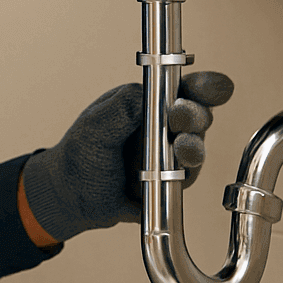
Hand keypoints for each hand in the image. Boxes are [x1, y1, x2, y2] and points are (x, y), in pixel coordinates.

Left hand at [20, 71, 233, 242]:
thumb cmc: (80, 153)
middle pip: (200, 117)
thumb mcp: (95, 124)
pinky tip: (169, 175)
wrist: (70, 196)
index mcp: (152, 103)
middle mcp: (167, 128)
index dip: (206, 86)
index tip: (211, 88)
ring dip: (192, 147)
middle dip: (194, 115)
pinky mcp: (171, 185)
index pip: (188, 89)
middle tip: (178, 116)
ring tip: (180, 147)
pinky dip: (180, 177)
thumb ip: (123, 105)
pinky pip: (186, 181)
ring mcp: (172, 157)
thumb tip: (151, 92)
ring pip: (197, 149)